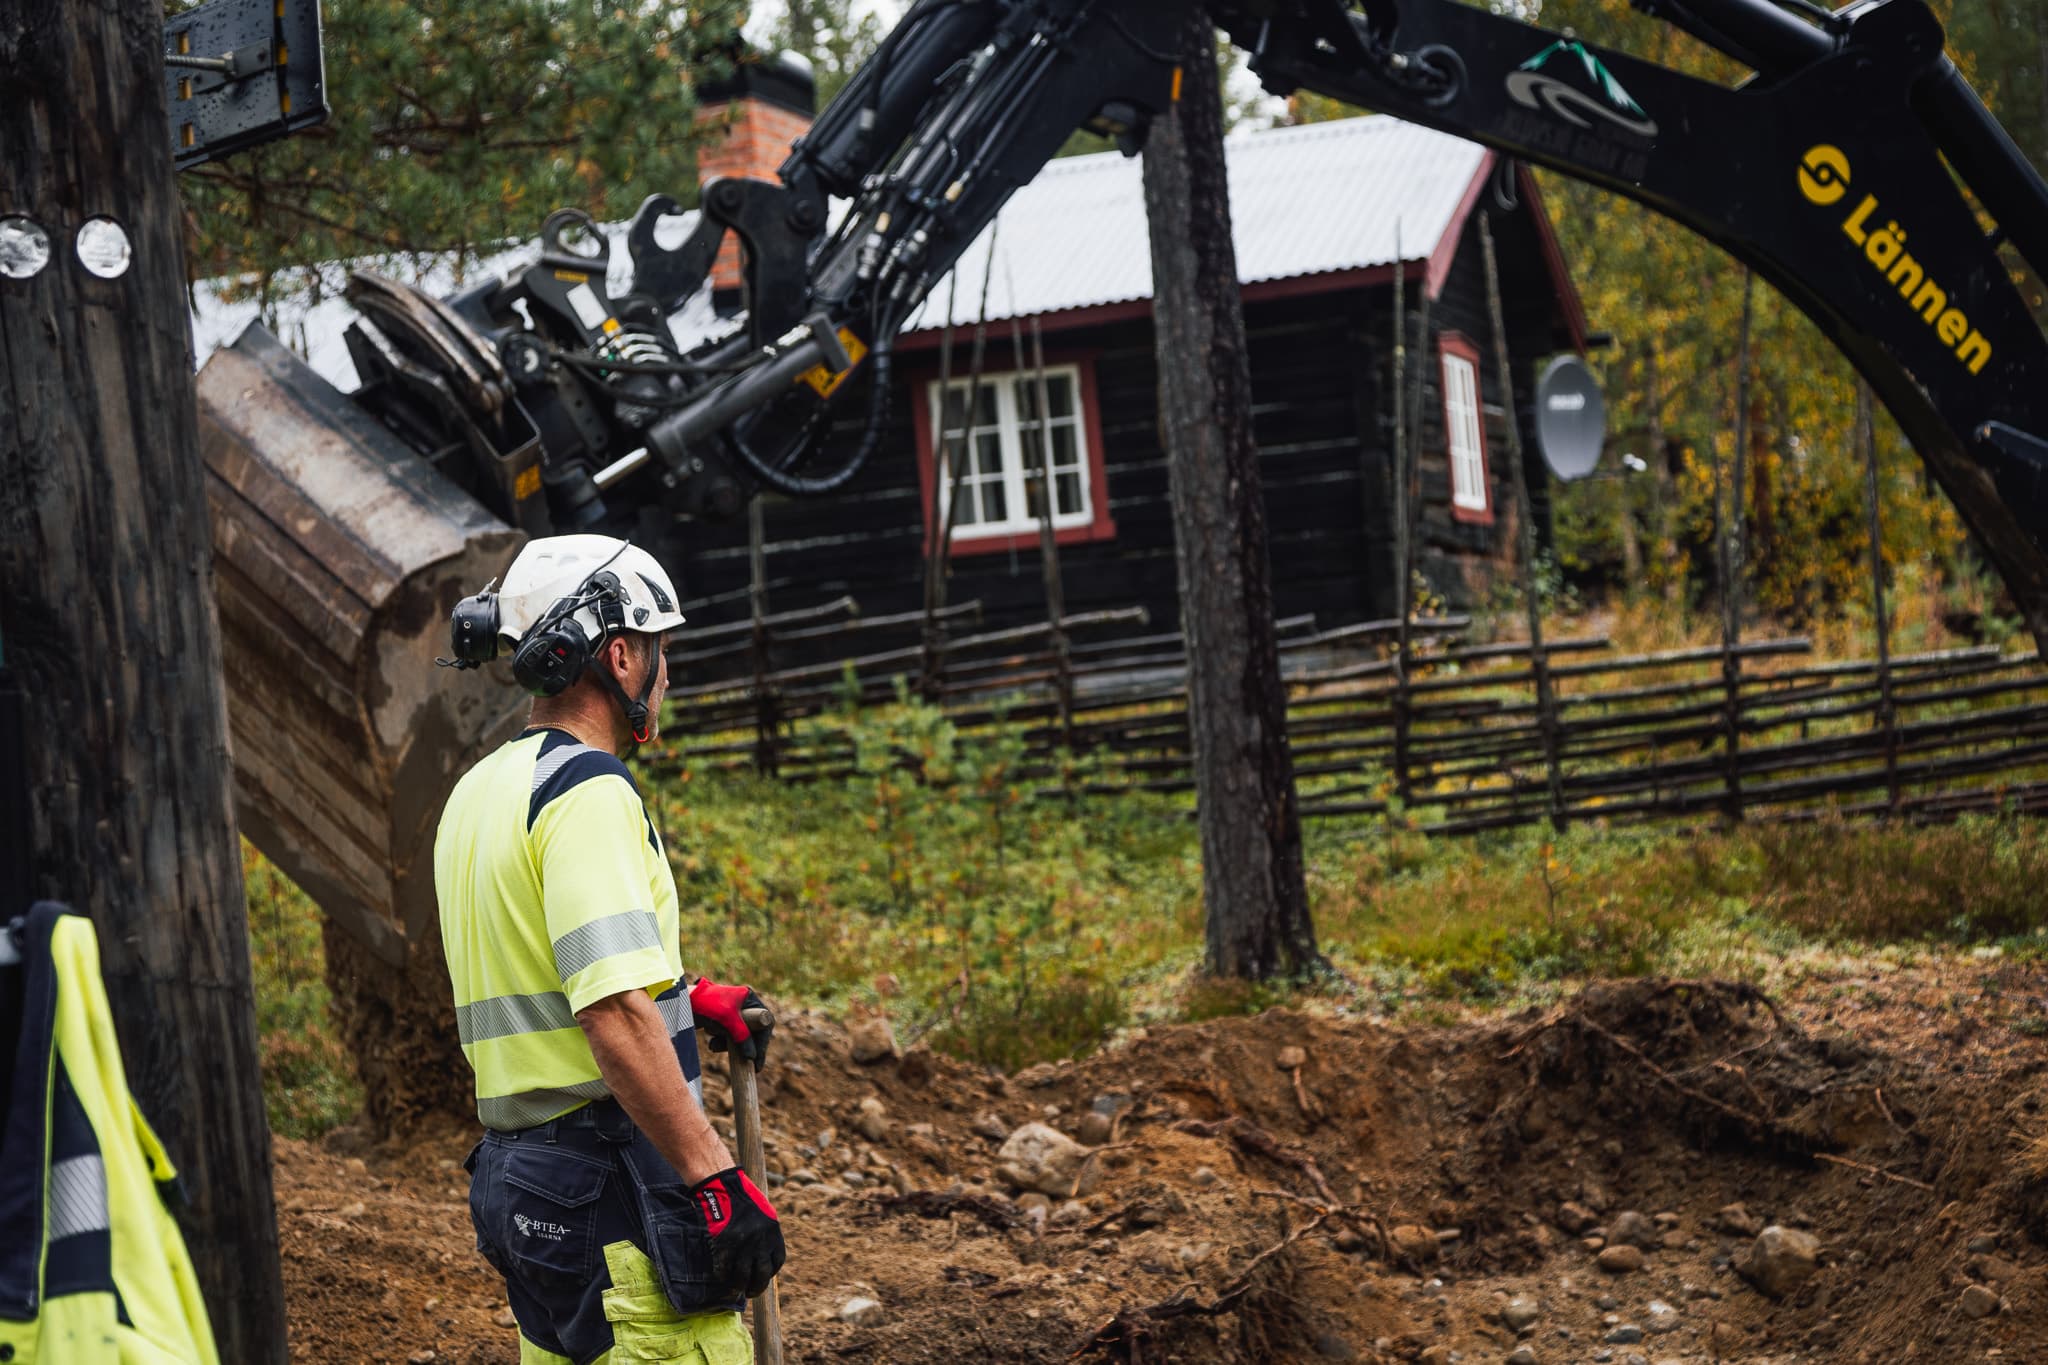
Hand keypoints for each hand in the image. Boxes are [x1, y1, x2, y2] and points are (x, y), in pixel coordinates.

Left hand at [690, 978, 772, 1068]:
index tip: (757, 1062)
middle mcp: (742, 1003)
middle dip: (744, 1045)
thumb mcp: (727, 1020)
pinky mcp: (719, 1019)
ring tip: (714, 1046)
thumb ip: (742, 1036)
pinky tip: (711, 1042)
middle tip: (746, 1064)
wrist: (680, 1002)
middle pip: (752, 1030)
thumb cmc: (705, 1005)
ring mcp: (731, 1012)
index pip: (764, 1021)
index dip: (762, 1042)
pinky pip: (727, 1035)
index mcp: (748, 997)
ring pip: (738, 1035)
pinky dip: (720, 1042)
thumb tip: (752, 1056)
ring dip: (728, 1044)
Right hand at [690, 1166, 785, 1297]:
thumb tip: (765, 1253)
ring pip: (742, 1276)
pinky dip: (722, 1275)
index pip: (777, 1261)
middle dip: (756, 1287)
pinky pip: (724, 1268)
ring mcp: (743, 1244)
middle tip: (750, 1293)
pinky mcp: (725, 1244)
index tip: (763, 1276)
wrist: (724, 1185)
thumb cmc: (743, 1196)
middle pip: (762, 1274)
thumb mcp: (763, 1212)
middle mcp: (761, 1240)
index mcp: (773, 1232)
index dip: (771, 1273)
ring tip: (735, 1289)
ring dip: (739, 1286)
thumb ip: (766, 1232)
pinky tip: (721, 1276)